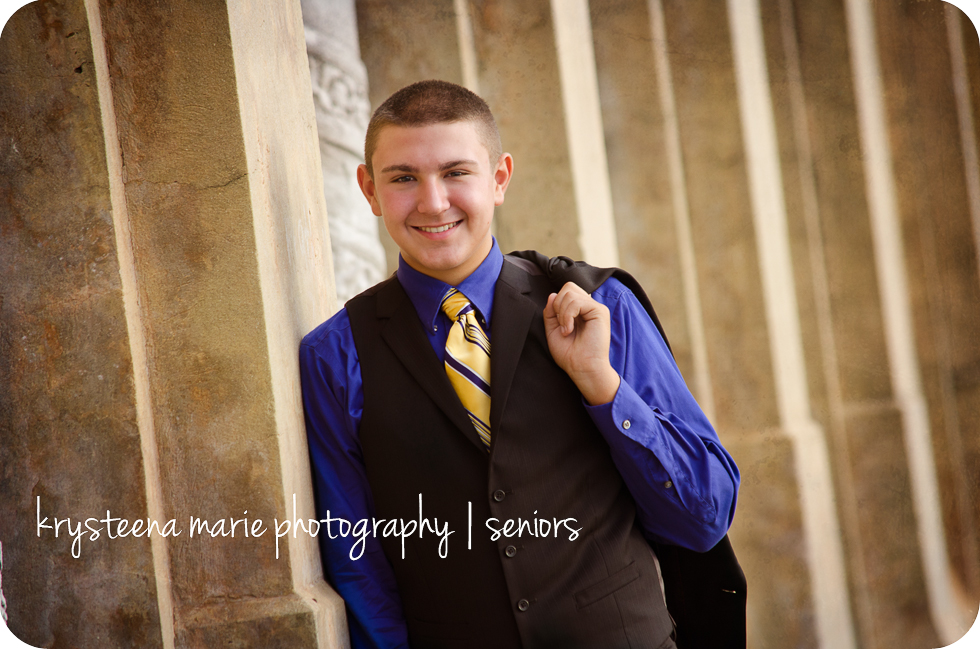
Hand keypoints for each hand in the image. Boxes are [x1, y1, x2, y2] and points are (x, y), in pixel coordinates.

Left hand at [543, 282, 620, 405]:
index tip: (557, 324)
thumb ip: (550, 311)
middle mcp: (588, 307)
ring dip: (561, 313)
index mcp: (579, 310)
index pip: (565, 291)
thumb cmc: (569, 354)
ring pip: (570, 292)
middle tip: (561, 324)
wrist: (581, 368)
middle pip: (568, 287)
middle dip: (557, 305)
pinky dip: (567, 315)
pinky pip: (577, 301)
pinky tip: (569, 329)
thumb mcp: (552, 329)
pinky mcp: (600, 311)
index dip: (556, 304)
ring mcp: (595, 308)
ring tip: (566, 329)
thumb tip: (553, 294)